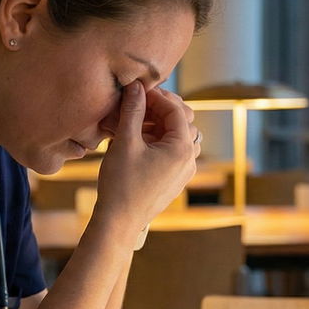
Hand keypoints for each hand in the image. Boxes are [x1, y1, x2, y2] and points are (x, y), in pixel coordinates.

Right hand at [92, 81, 197, 235]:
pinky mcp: (175, 179)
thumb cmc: (121, 184)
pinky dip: (160, 140)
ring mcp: (184, 171)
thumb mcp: (125, 143)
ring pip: (179, 136)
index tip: (137, 91)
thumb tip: (136, 86)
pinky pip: (174, 151)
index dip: (157, 96)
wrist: (119, 223)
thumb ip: (133, 111)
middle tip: (138, 104)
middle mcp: (190, 159)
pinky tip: (139, 140)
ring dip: (161, 124)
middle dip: (161, 109)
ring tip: (137, 122)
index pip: (176, 110)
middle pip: (183, 121)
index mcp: (182, 148)